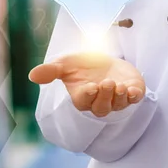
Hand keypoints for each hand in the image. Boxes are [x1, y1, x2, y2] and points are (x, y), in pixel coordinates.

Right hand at [29, 53, 145, 117]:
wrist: (105, 60)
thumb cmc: (83, 65)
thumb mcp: (66, 63)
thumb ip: (51, 70)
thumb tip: (32, 75)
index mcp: (82, 97)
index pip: (84, 102)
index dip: (87, 96)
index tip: (90, 87)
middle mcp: (100, 101)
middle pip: (102, 107)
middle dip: (105, 96)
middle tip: (107, 83)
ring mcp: (117, 99)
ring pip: (118, 105)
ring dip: (119, 97)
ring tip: (119, 85)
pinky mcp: (132, 92)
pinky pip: (134, 99)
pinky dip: (135, 96)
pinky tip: (134, 90)